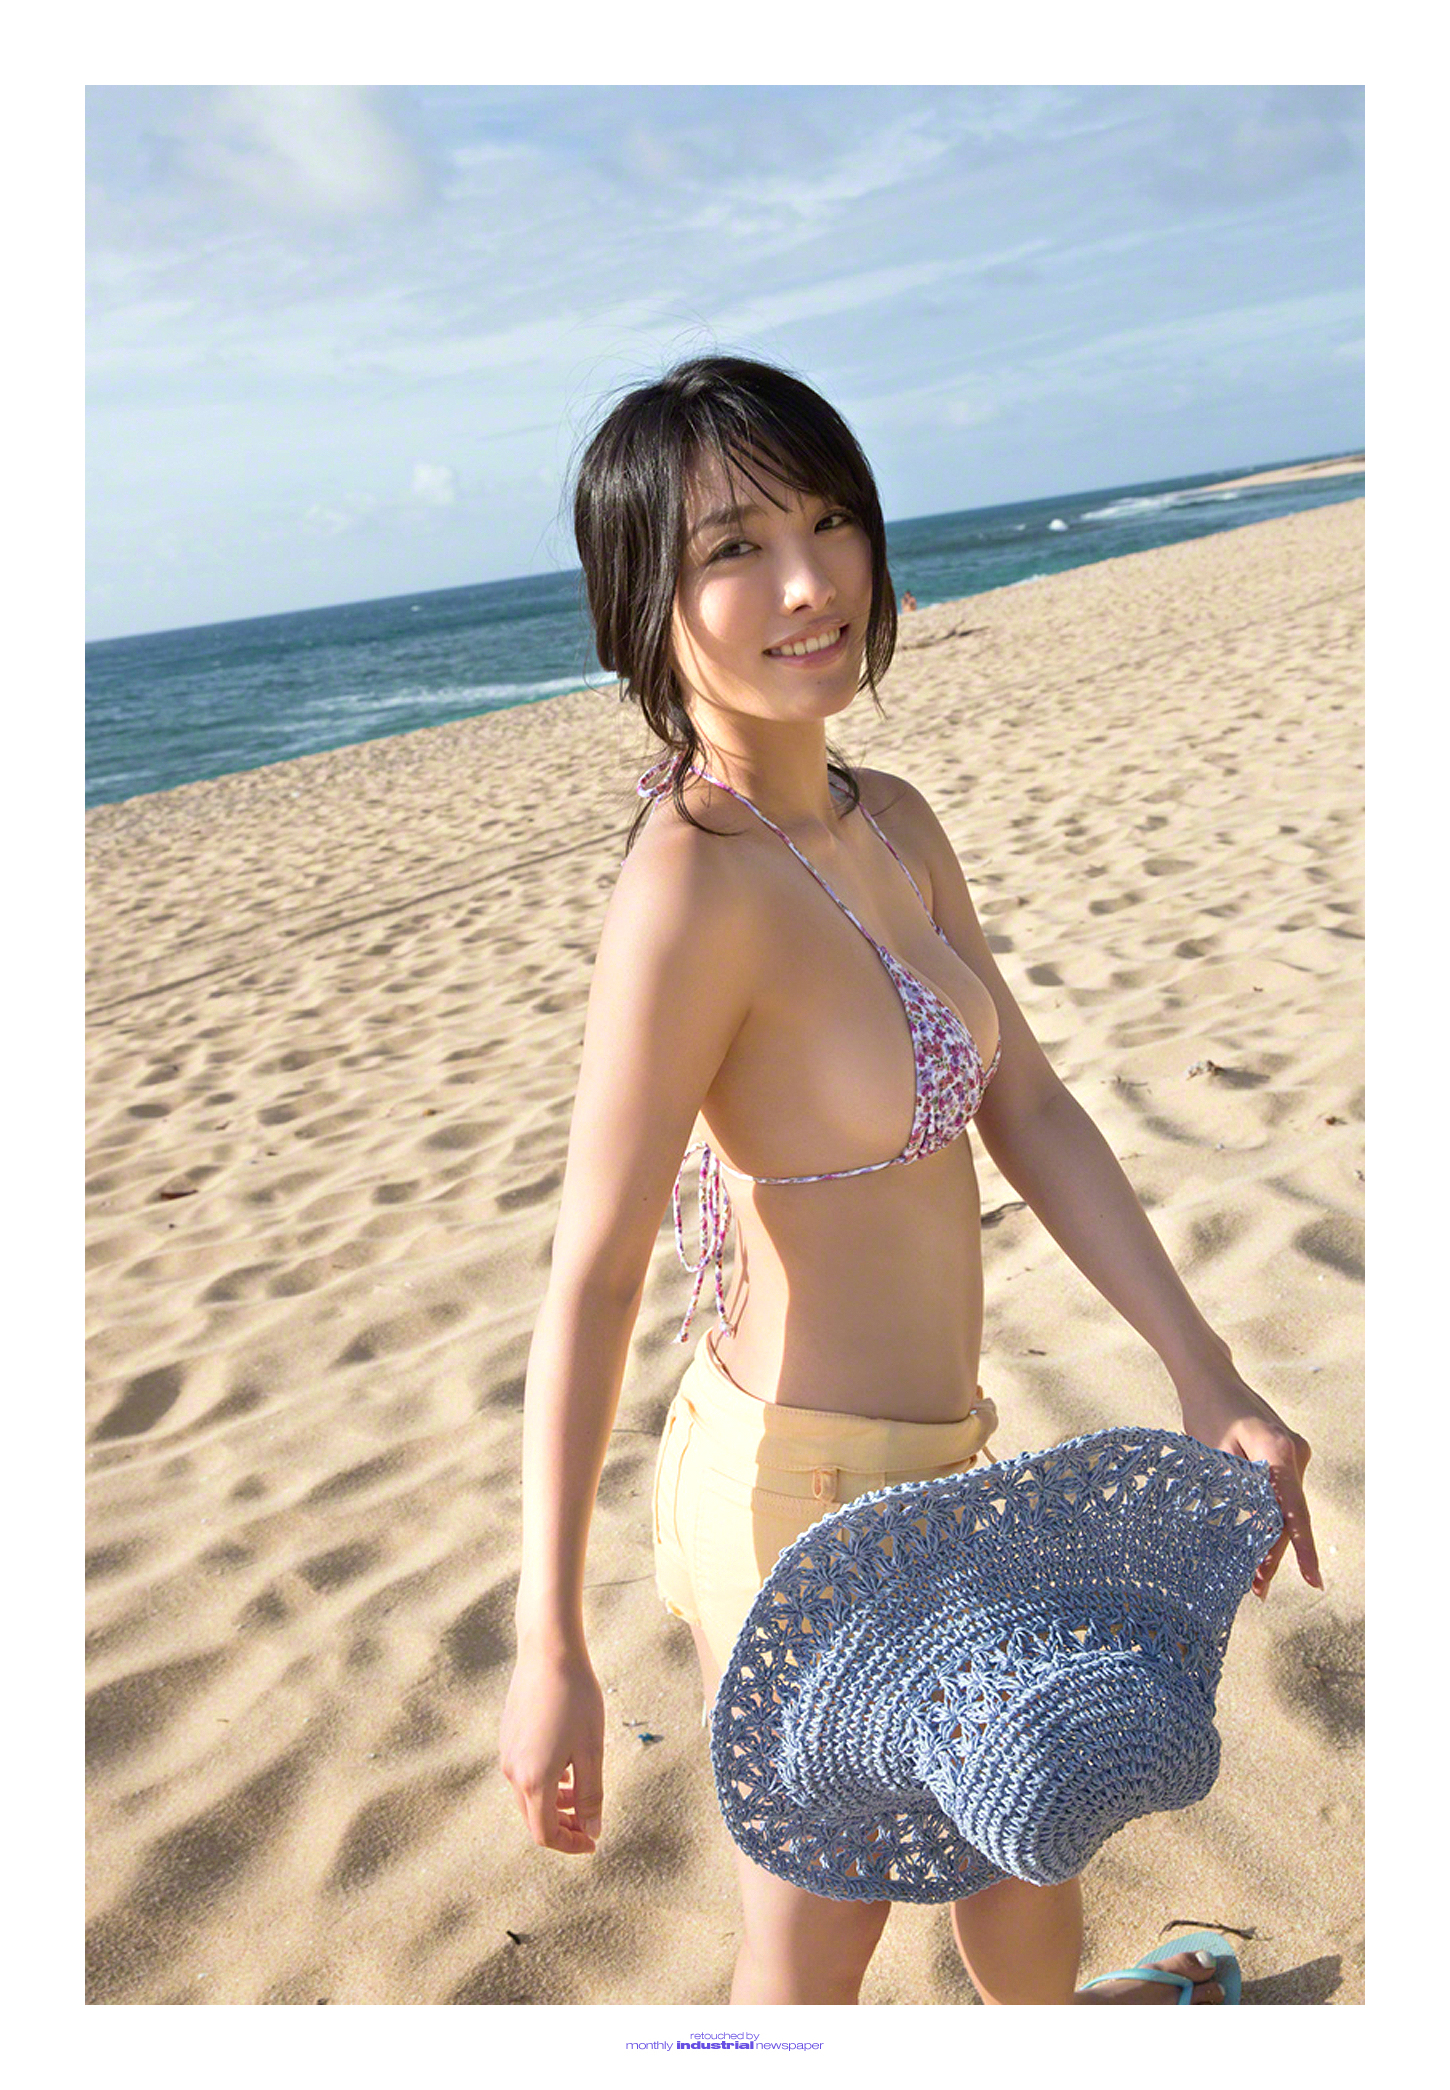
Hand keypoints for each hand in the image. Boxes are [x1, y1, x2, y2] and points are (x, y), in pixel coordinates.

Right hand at [499, 1643, 605, 1853]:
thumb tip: (593, 1831)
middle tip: (590, 1824)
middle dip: (562, 1827)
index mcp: (533, 1780)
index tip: (593, 1840)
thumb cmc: (575, 1699)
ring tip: (580, 1792)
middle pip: (534, 1818)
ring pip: (528, 1795)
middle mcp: (512, 1771)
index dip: (570, 1843)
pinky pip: (523, 1773)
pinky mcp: (507, 1736)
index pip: (545, 1833)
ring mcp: (506, 1753)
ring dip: (553, 1804)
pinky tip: (565, 1766)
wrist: (548, 1652)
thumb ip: (591, 1796)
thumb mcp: (591, 1751)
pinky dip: (544, 1782)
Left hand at [1173, 1362, 1321, 1599]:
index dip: (1301, 1548)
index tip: (1312, 1580)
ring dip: (1270, 1536)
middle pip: (1289, 1513)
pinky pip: (1280, 1492)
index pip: (1293, 1509)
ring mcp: (1294, 1453)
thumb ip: (1237, 1492)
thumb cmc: (1207, 1412)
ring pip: (1285, 1505)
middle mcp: (1295, 1452)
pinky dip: (1268, 1516)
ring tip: (1255, 1578)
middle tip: (1257, 1589)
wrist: (1210, 1377)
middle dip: (1275, 1552)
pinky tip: (1256, 1543)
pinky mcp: (1285, 1454)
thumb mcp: (1214, 1456)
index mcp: (1279, 1450)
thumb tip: (1250, 1535)